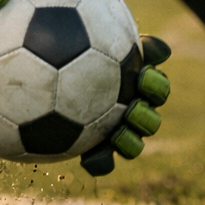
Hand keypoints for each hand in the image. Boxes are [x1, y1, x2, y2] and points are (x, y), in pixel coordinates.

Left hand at [80, 35, 171, 175]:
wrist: (42, 74)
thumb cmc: (70, 53)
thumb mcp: (96, 42)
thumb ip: (122, 41)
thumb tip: (162, 50)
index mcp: (135, 85)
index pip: (156, 87)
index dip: (156, 86)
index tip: (142, 77)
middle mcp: (130, 110)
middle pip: (150, 119)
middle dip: (146, 117)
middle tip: (131, 109)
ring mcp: (114, 132)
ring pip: (134, 144)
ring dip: (130, 142)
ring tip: (117, 136)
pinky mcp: (96, 150)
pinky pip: (104, 162)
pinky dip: (101, 162)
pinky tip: (88, 159)